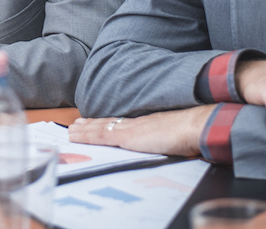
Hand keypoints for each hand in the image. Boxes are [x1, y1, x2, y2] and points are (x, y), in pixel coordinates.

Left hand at [68, 106, 217, 157]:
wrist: (194, 125)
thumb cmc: (191, 132)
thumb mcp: (176, 135)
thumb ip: (167, 137)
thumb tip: (171, 143)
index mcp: (147, 122)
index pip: (122, 123)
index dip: (108, 122)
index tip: (96, 121)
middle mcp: (136, 122)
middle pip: (108, 122)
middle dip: (91, 124)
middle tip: (76, 124)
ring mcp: (130, 128)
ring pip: (101, 127)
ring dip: (84, 129)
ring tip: (71, 130)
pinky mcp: (126, 136)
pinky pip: (101, 135)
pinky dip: (86, 135)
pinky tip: (76, 135)